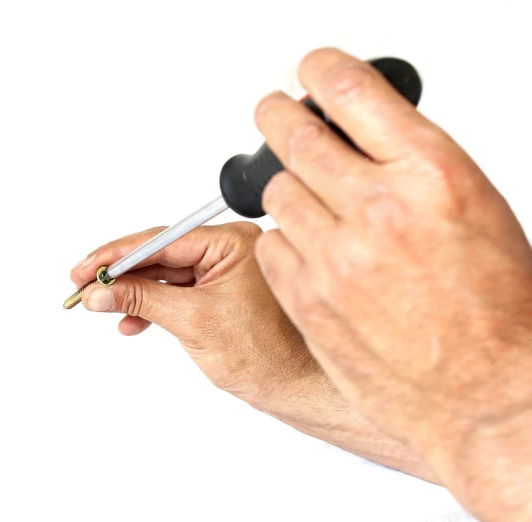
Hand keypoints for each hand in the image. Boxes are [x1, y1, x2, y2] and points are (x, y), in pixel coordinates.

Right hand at [70, 222, 313, 409]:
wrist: (296, 388)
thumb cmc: (266, 355)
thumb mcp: (193, 321)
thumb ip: (142, 299)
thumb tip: (100, 291)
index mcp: (232, 242)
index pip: (162, 239)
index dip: (118, 254)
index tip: (87, 268)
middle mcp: (229, 250)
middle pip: (159, 254)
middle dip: (120, 273)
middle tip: (83, 284)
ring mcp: (223, 272)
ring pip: (164, 275)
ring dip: (132, 292)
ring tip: (100, 306)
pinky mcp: (218, 295)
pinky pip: (175, 293)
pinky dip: (150, 306)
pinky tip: (130, 321)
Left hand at [252, 47, 531, 519]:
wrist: (488, 388)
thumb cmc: (496, 306)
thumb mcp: (472, 205)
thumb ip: (409, 164)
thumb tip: (360, 135)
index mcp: (430, 173)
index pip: (350, 90)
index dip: (320, 71)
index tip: (310, 71)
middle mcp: (378, 209)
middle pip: (294, 136)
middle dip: (277, 117)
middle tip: (272, 114)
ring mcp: (337, 257)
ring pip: (277, 193)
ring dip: (290, 192)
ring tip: (313, 206)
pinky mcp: (309, 300)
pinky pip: (271, 248)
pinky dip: (286, 245)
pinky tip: (311, 255)